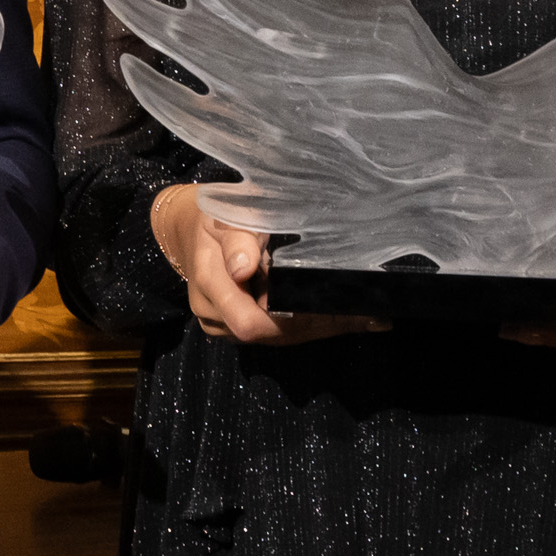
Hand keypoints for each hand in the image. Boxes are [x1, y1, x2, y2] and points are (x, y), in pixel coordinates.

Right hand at [148, 185, 382, 345]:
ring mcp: (226, 326)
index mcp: (210, 286)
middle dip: (320, 326)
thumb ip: (237, 239)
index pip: (250, 323)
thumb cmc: (213, 218)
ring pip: (279, 339)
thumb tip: (245, 267)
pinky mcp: (240, 328)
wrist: (188, 232)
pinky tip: (346, 318)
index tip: (329, 306)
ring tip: (367, 318)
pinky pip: (277, 334)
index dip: (290, 320)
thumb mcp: (223, 216)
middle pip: (273, 336)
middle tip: (367, 315)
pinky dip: (311, 325)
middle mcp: (215, 315)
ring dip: (322, 328)